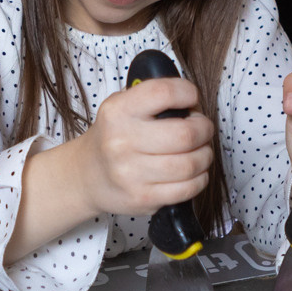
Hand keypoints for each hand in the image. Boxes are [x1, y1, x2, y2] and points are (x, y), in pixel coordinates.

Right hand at [77, 75, 214, 218]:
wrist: (86, 176)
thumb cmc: (112, 138)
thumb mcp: (120, 107)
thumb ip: (152, 98)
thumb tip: (192, 103)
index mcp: (117, 112)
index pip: (163, 92)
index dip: (187, 93)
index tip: (191, 98)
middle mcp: (122, 142)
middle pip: (186, 134)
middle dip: (204, 129)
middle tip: (202, 129)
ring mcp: (131, 174)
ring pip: (191, 164)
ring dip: (205, 156)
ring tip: (200, 151)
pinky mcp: (143, 198)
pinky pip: (187, 189)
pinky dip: (200, 179)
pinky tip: (194, 172)